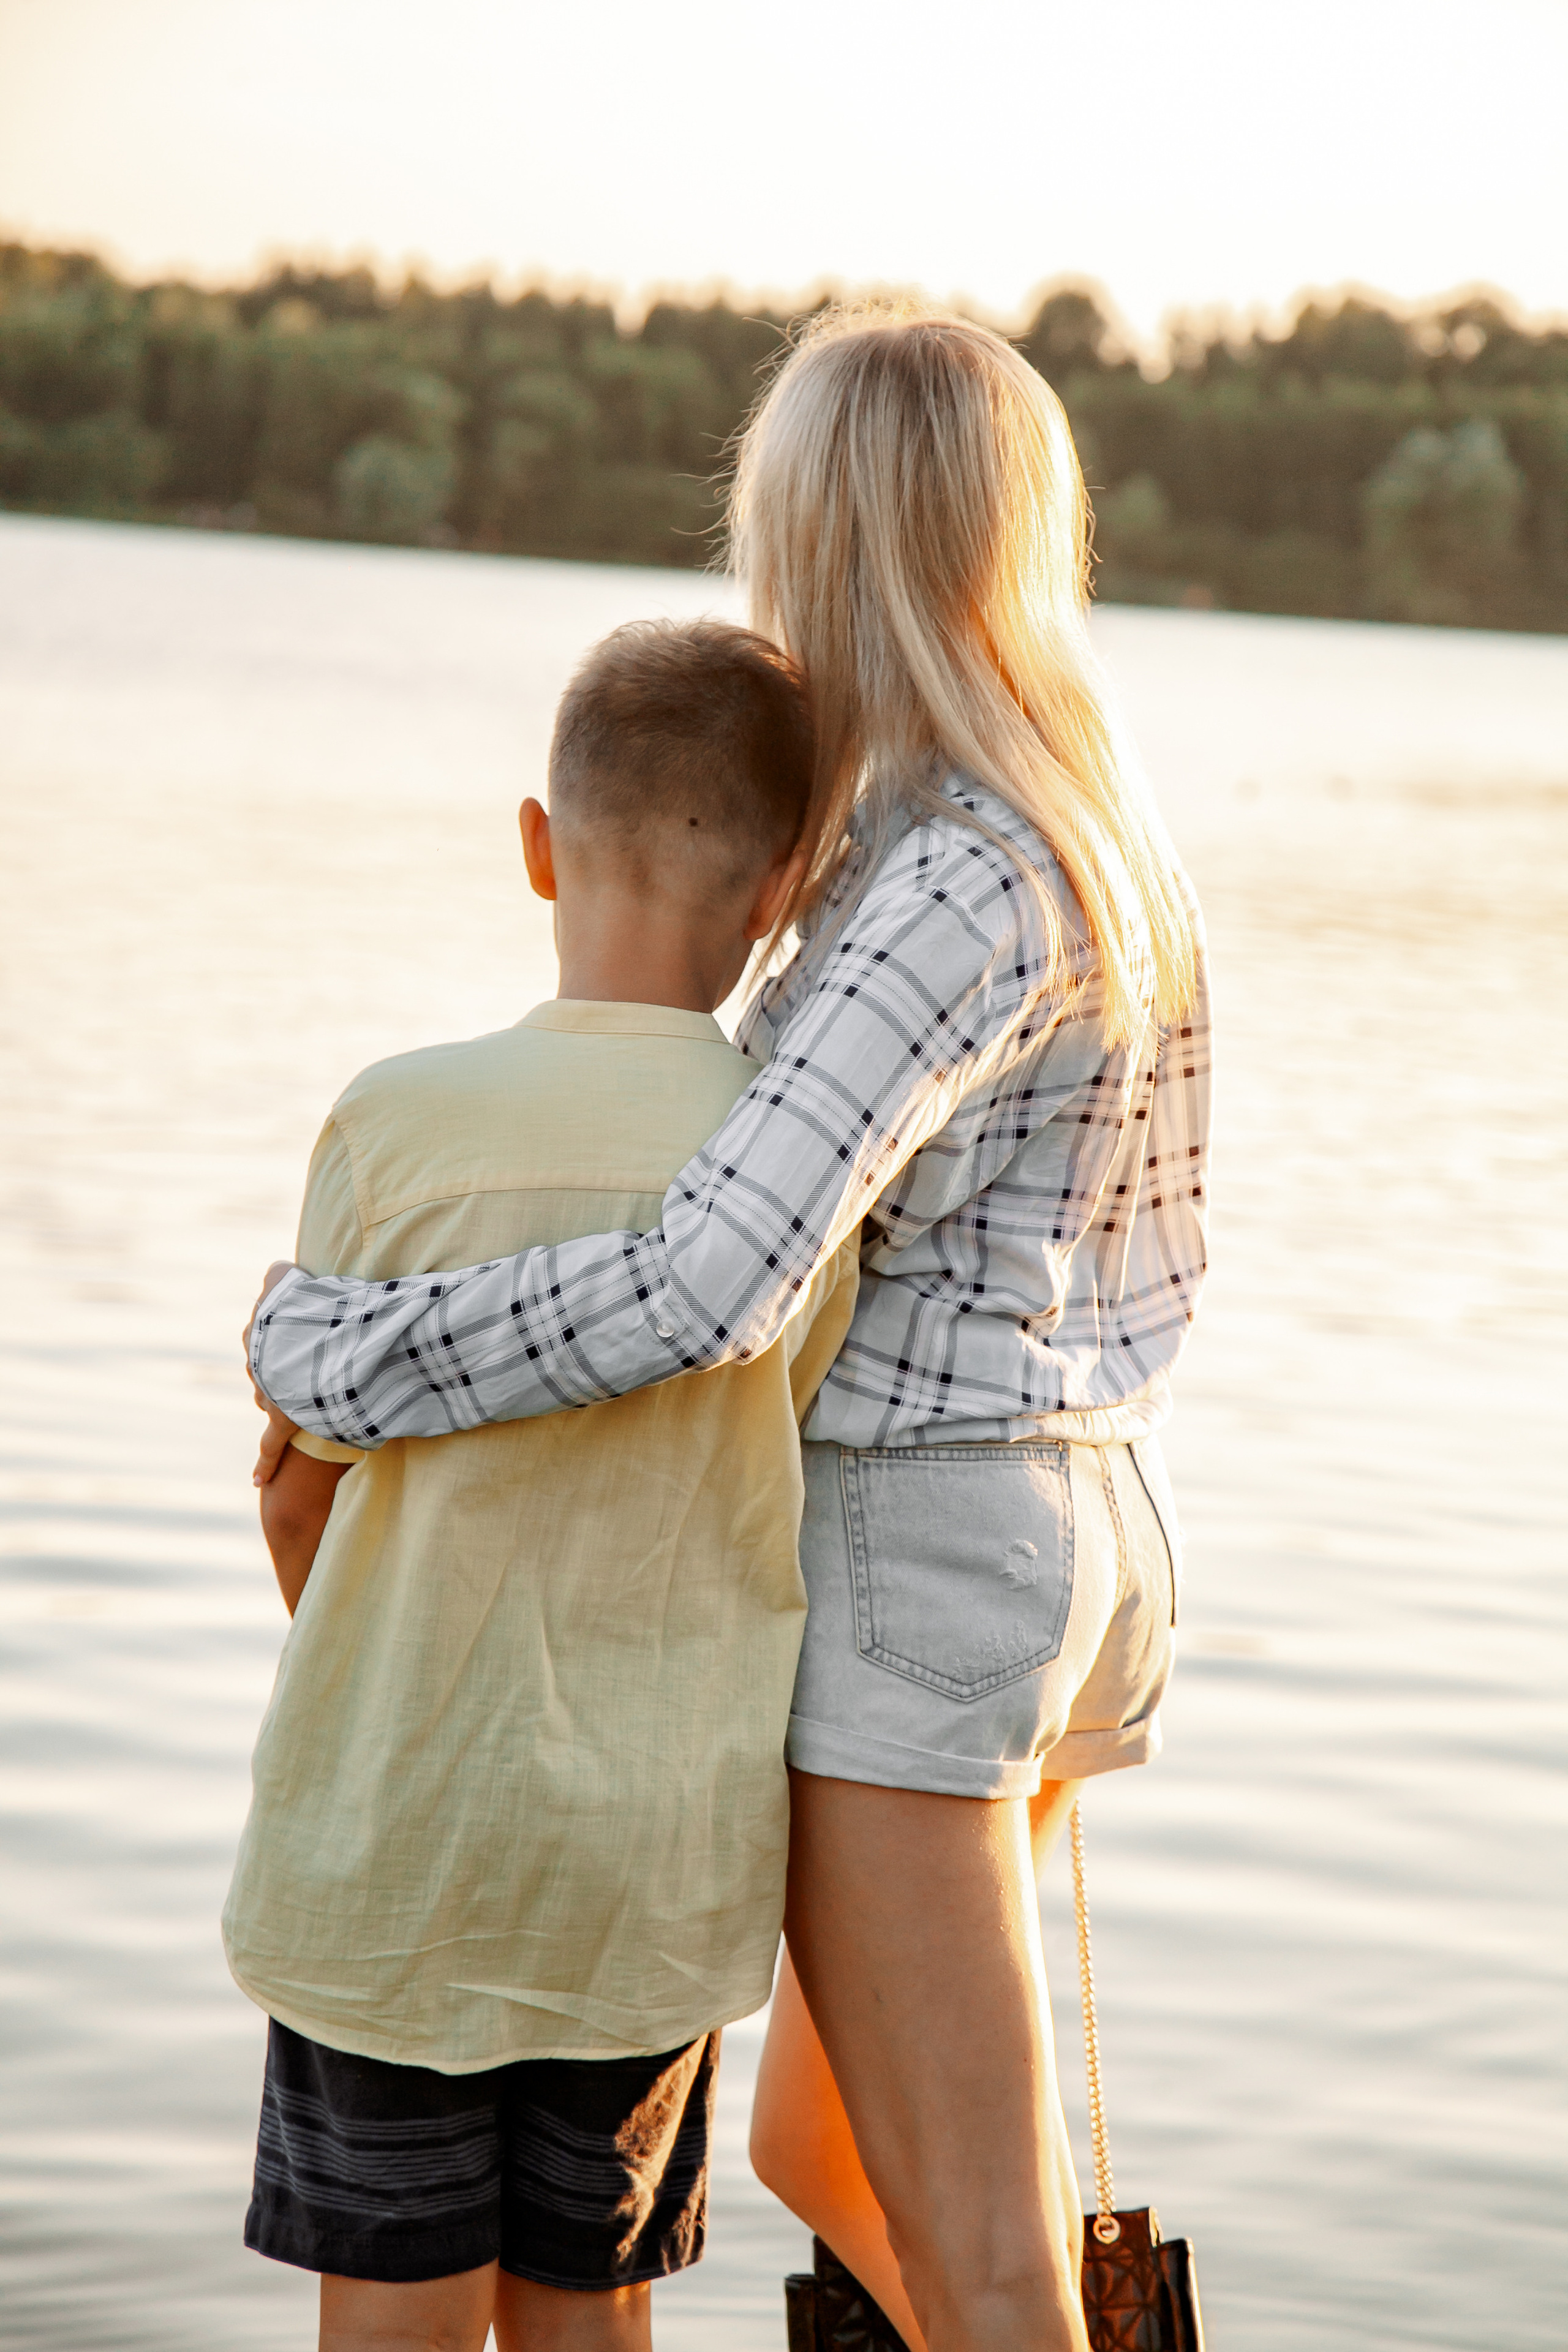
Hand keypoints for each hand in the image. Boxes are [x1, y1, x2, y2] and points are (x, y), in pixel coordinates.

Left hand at [245, 1260, 299, 1484]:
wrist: (307, 1337)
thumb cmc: (305, 1304)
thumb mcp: (287, 1277)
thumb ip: (279, 1273)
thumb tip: (276, 1269)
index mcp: (260, 1333)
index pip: (266, 1330)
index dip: (290, 1328)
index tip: (309, 1327)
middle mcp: (258, 1364)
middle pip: (267, 1366)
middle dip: (285, 1364)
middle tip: (315, 1358)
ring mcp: (269, 1393)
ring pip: (269, 1397)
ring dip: (286, 1396)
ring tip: (313, 1394)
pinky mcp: (281, 1419)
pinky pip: (271, 1445)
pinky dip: (265, 1463)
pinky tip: (257, 1480)